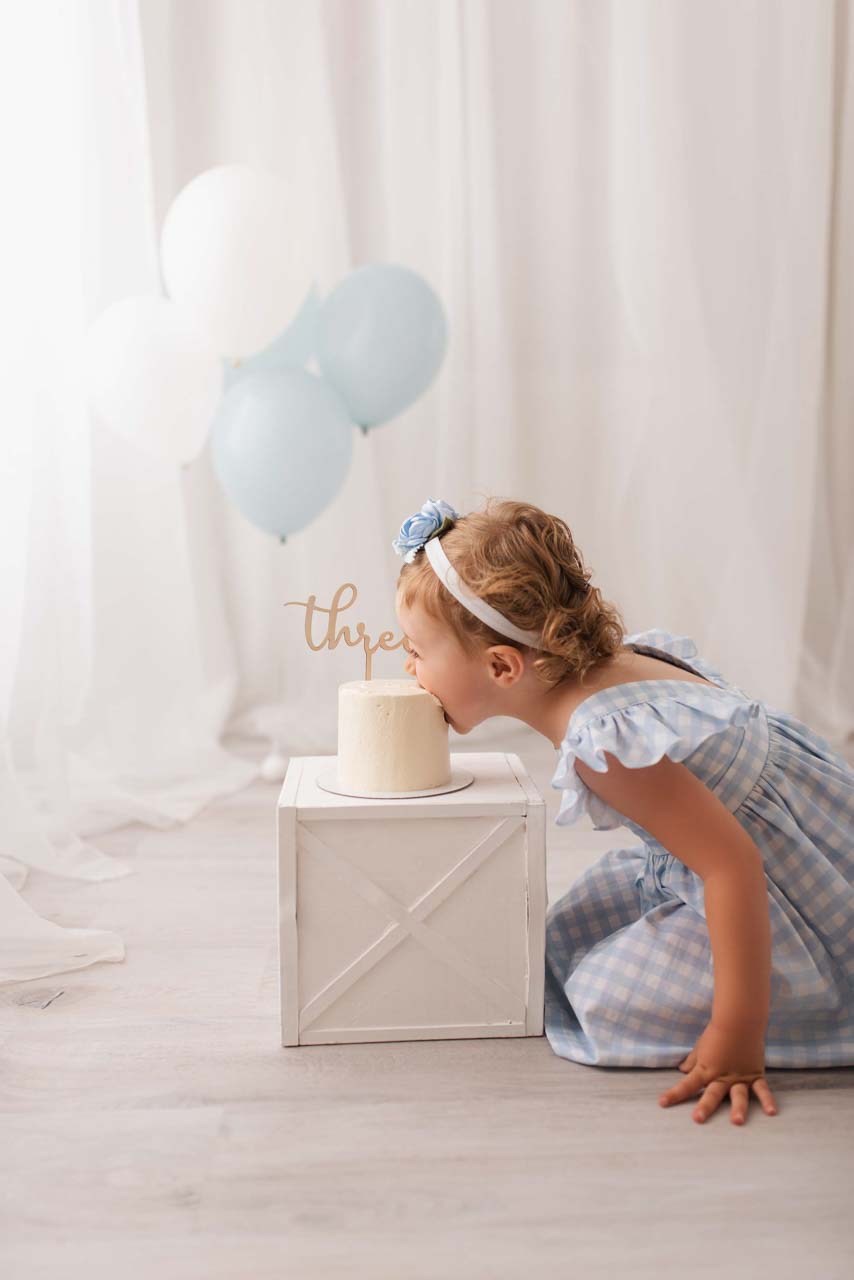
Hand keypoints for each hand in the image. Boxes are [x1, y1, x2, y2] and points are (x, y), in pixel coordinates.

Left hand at [658, 1020, 777, 1124]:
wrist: (739, 1020)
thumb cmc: (717, 1032)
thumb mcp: (700, 1046)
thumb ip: (693, 1060)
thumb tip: (682, 1070)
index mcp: (706, 1070)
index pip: (687, 1084)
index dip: (674, 1094)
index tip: (662, 1103)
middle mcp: (722, 1077)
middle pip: (712, 1094)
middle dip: (705, 1107)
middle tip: (698, 1119)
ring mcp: (739, 1077)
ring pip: (738, 1095)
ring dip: (738, 1108)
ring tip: (737, 1121)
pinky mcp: (754, 1075)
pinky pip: (762, 1090)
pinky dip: (767, 1100)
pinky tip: (771, 1112)